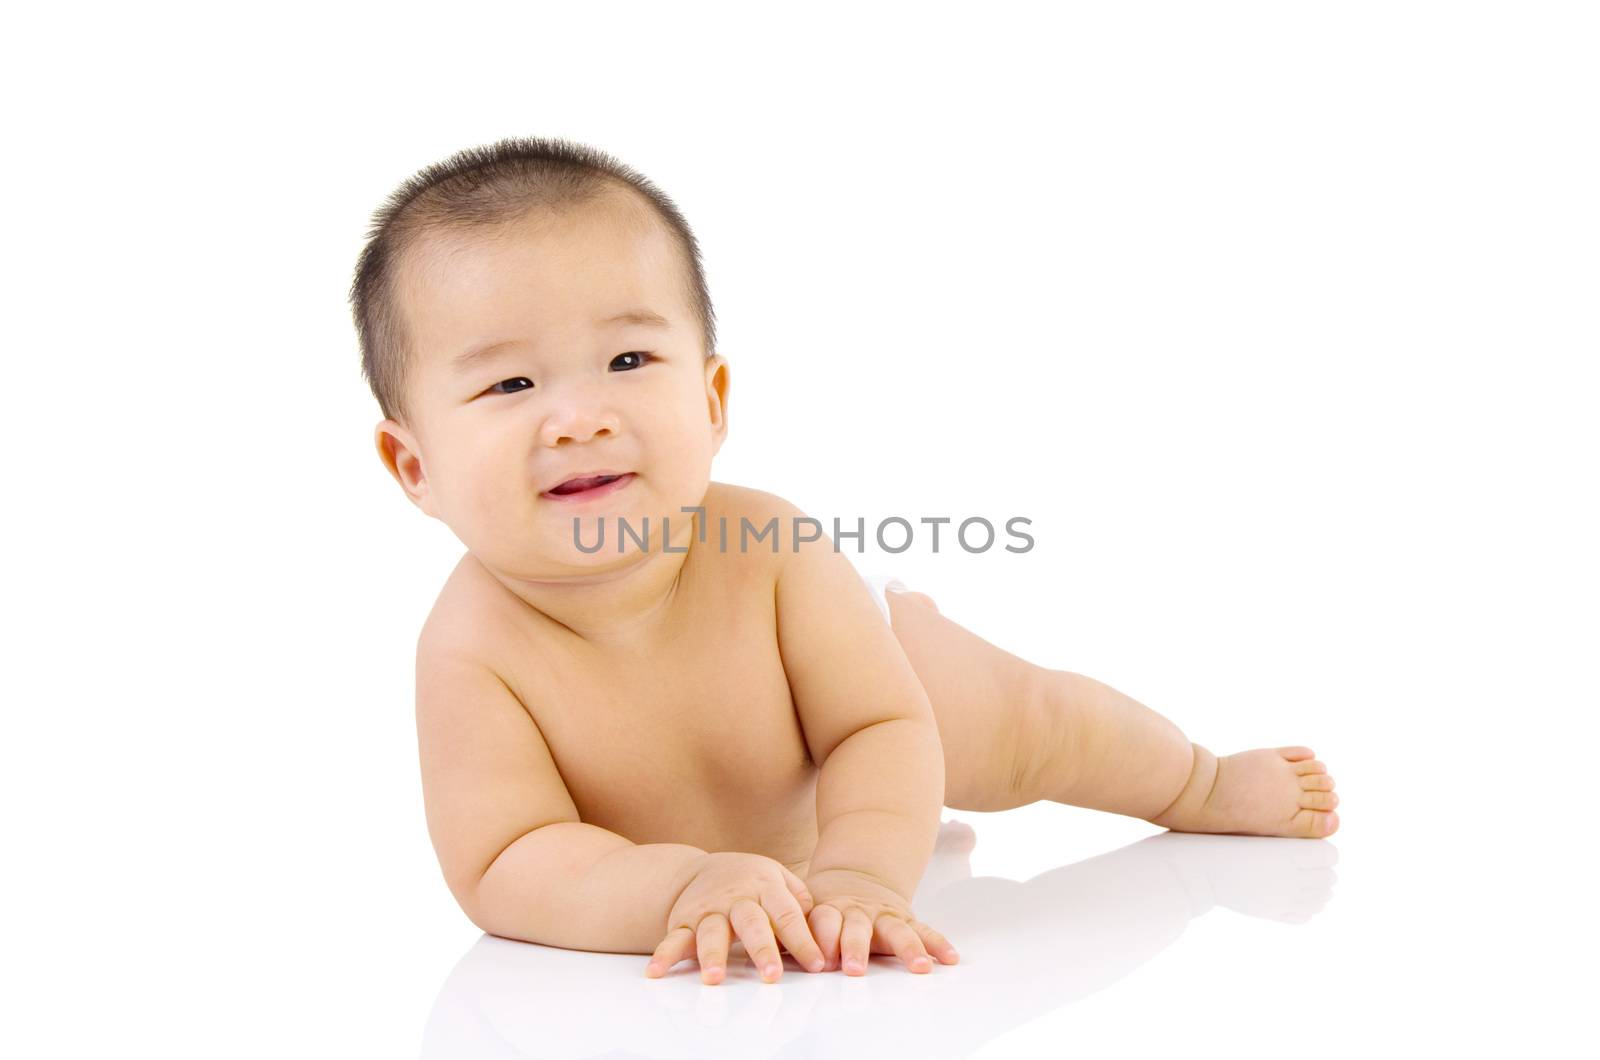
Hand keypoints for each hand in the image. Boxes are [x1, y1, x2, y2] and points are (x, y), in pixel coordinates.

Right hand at [646, 852, 828, 983]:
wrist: (706, 869)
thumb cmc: (753, 883)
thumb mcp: (781, 881)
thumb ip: (802, 902)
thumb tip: (824, 932)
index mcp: (766, 887)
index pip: (787, 915)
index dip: (803, 940)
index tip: (817, 965)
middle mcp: (737, 898)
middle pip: (751, 923)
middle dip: (762, 950)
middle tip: (773, 976)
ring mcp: (709, 909)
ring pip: (711, 932)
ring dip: (712, 955)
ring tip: (714, 978)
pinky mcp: (684, 921)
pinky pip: (673, 938)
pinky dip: (664, 955)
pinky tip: (656, 972)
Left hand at [804, 867, 960, 975]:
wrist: (856, 877)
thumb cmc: (825, 908)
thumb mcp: (804, 912)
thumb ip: (790, 933)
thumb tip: (762, 949)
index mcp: (828, 910)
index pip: (822, 922)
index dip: (821, 940)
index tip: (820, 961)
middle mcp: (857, 912)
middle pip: (856, 929)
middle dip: (855, 948)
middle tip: (852, 968)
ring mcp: (884, 915)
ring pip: (895, 930)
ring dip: (907, 948)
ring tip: (919, 967)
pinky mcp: (905, 920)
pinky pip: (924, 931)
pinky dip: (936, 943)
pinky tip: (949, 958)